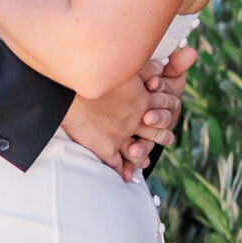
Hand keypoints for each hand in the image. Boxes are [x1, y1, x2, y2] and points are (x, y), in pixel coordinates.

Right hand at [63, 44, 193, 182]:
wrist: (72, 90)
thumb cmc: (98, 74)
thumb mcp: (127, 67)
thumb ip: (146, 66)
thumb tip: (162, 66)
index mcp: (143, 100)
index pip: (162, 109)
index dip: (167, 112)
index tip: (170, 113)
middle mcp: (136, 121)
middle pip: (155, 133)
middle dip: (162, 136)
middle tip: (167, 138)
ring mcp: (121, 136)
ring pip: (138, 151)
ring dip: (142, 157)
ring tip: (144, 161)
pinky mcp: (105, 148)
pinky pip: (116, 164)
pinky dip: (120, 171)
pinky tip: (123, 176)